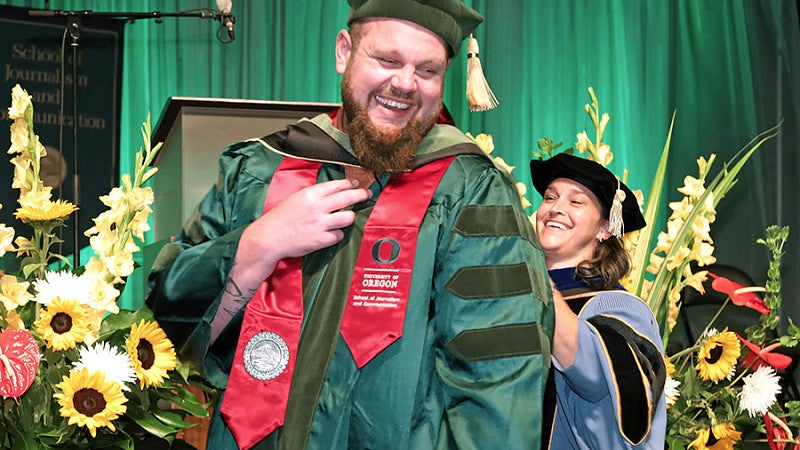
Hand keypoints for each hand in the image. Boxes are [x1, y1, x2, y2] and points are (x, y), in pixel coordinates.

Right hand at [237, 178, 370, 276]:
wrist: (269, 237)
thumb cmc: (280, 217)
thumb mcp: (296, 198)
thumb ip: (314, 195)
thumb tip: (333, 193)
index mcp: (311, 194)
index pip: (337, 185)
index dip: (350, 183)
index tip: (357, 183)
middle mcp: (318, 207)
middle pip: (348, 197)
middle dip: (361, 195)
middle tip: (367, 194)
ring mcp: (321, 224)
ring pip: (348, 217)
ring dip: (349, 217)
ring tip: (346, 218)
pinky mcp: (321, 240)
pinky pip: (339, 235)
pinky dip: (337, 234)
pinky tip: (331, 233)